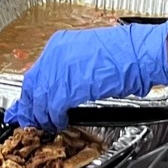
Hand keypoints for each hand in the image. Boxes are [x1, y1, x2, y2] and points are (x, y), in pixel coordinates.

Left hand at [4, 23, 167, 130]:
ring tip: (47, 124)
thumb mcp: (87, 55)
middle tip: (31, 118)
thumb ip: (68, 69)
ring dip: (42, 114)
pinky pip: (54, 106)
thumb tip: (58, 87)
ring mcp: (61, 69)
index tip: (29, 104)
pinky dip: (55, 117)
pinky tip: (59, 122)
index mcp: (58, 44)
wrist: (139, 52)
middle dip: (31, 105)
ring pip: (40, 97)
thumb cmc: (122, 53)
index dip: (32, 92)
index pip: (35, 72)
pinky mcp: (71, 85)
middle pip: (32, 85)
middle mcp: (55, 54)